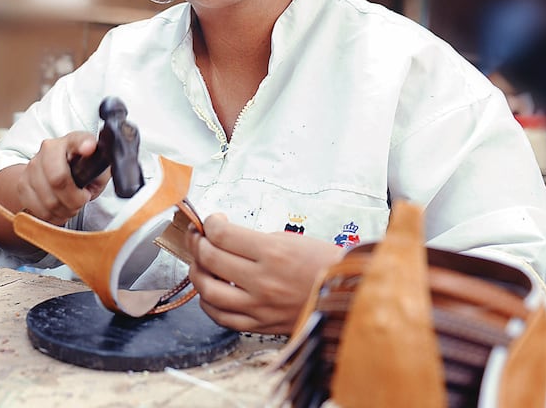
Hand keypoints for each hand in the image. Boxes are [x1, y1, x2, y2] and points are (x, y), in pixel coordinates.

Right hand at [18, 131, 106, 224]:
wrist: (51, 174)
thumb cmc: (80, 171)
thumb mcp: (97, 169)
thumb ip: (99, 168)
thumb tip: (99, 163)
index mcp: (71, 141)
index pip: (77, 141)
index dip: (83, 144)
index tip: (89, 148)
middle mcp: (48, 149)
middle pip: (58, 180)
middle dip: (74, 199)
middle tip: (81, 200)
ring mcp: (32, 166)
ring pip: (49, 200)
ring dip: (64, 210)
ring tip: (70, 205)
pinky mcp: (22, 185)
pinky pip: (39, 210)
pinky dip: (52, 216)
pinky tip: (58, 208)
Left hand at [187, 214, 342, 334]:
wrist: (348, 297)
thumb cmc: (324, 265)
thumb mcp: (292, 240)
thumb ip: (255, 241)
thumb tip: (224, 237)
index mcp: (273, 253)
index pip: (222, 234)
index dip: (210, 223)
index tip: (212, 221)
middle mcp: (263, 281)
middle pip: (209, 259)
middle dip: (197, 243)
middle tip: (199, 237)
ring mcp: (259, 306)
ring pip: (208, 290)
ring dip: (196, 272)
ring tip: (200, 262)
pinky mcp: (260, 324)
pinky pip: (221, 316)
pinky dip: (208, 302)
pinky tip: (210, 290)